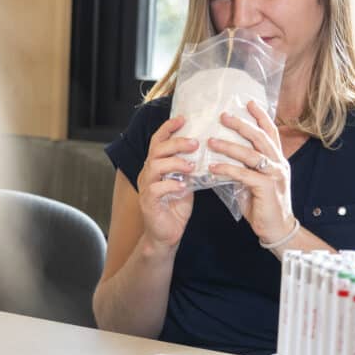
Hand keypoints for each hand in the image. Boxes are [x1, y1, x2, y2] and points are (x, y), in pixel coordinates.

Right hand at [136, 115, 196, 249]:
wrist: (166, 235)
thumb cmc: (176, 207)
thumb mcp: (186, 182)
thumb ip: (191, 168)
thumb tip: (208, 151)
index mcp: (156, 165)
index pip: (158, 141)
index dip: (168, 128)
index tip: (183, 118)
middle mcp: (147, 173)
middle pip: (157, 150)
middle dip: (176, 143)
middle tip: (195, 143)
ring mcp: (146, 187)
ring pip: (155, 166)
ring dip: (175, 163)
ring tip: (192, 166)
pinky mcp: (148, 202)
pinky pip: (156, 189)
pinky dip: (171, 185)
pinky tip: (184, 187)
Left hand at [206, 100, 294, 243]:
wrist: (277, 229)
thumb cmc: (263, 205)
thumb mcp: (254, 182)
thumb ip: (244, 167)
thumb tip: (223, 156)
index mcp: (277, 159)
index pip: (270, 132)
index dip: (261, 116)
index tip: (248, 102)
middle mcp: (278, 163)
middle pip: (259, 138)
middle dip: (241, 124)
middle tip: (223, 116)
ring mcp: (274, 174)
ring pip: (250, 154)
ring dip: (228, 146)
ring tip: (210, 141)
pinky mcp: (266, 187)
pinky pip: (243, 174)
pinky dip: (227, 169)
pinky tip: (213, 167)